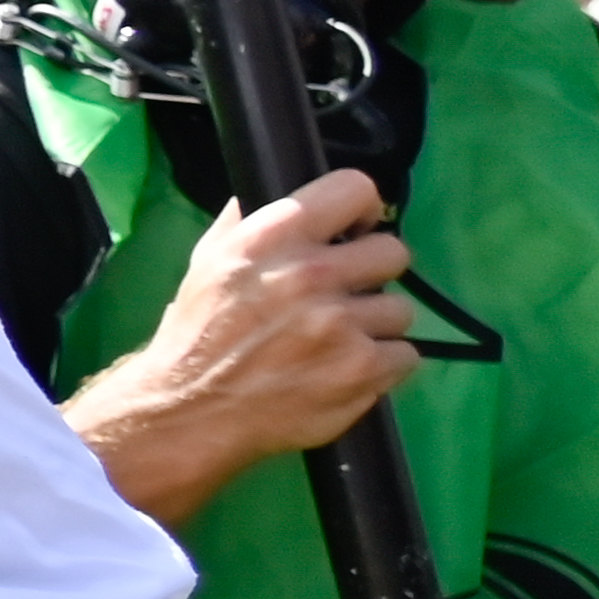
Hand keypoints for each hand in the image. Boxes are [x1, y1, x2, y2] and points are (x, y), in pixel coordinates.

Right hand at [65, 169, 418, 526]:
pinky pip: (405, 355)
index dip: (362, 210)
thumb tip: (271, 195)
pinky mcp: (365, 370)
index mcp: (273, 236)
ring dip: (376, 325)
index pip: (355, 190)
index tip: (354, 230)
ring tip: (342, 340)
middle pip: (394, 252)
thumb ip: (245, 225)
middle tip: (349, 293)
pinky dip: (382, 365)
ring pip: (401, 310)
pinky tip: (348, 369)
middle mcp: (312, 273)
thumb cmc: (198, 332)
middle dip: (373, 272)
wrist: (193, 408)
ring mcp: (343, 324)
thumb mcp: (207, 262)